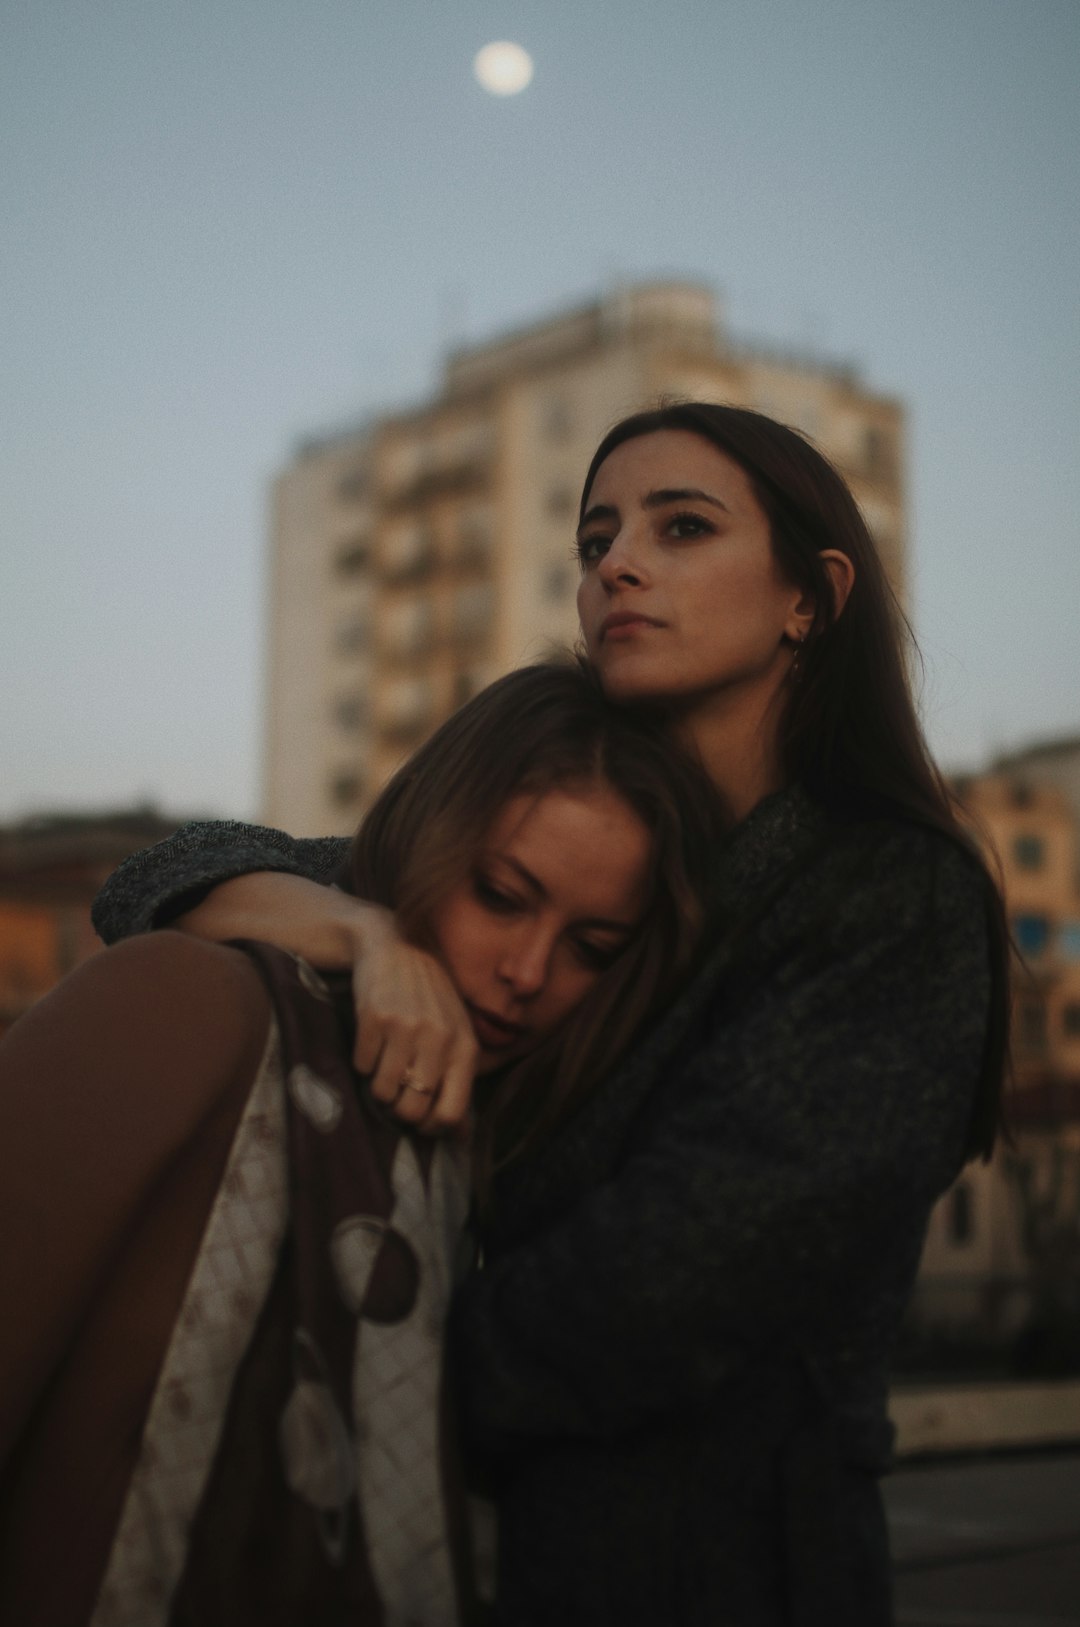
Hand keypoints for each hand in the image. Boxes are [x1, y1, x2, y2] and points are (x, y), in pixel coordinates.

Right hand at [348, 905, 478, 1132]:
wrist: (397, 947)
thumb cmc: (430, 999)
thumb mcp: (456, 1035)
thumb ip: (459, 1083)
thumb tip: (460, 1137)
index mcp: (465, 1047)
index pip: (450, 1114)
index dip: (430, 1128)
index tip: (420, 1119)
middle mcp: (439, 1039)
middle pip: (412, 1110)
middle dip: (399, 1110)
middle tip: (397, 1093)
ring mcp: (406, 1028)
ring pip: (383, 1092)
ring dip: (379, 1086)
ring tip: (386, 1062)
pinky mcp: (374, 1018)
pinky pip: (362, 1067)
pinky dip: (364, 1062)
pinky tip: (374, 1039)